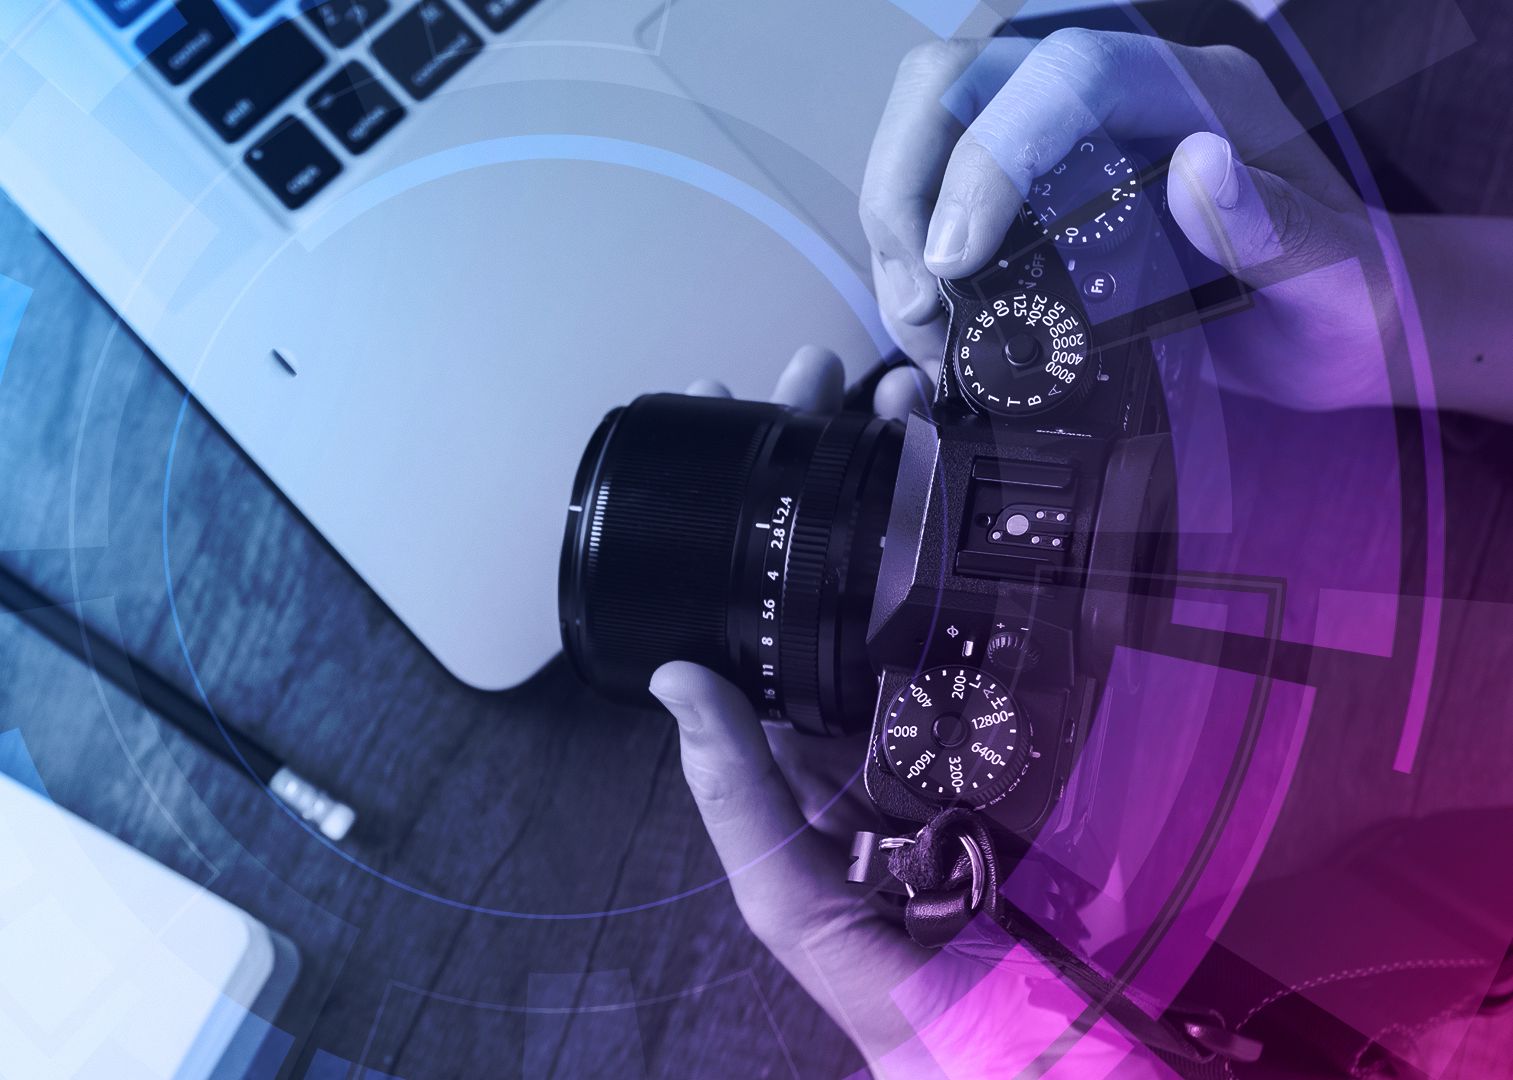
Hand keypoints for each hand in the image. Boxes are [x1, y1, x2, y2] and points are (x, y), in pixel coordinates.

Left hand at [671, 351, 1167, 1072]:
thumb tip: (676, 684)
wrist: (1072, 1054)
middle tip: (834, 371)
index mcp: (827, 760)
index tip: (741, 428)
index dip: (758, 522)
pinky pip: (1038, 614)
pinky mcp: (1069, 716)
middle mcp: (901, 722)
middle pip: (861, 570)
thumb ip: (745, 808)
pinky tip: (1010, 460)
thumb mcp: (810, 914)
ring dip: (928, 477)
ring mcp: (987, 710)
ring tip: (913, 387)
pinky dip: (1026, 536)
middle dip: (844, 467)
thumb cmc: (935, 1007)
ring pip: (946, 569)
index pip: (777, 619)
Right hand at [862, 29, 1395, 412]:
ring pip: (933, 123)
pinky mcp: (1034, 191)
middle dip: (907, 178)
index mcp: (1191, 94)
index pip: (1064, 74)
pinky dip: (909, 247)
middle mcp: (1116, 100)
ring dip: (896, 217)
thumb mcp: (1337, 276)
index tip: (957, 255)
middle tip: (916, 294)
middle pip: (965, 78)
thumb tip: (1200, 167)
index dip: (991, 152)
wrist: (1341, 326)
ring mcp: (1066, 141)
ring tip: (916, 320)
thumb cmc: (1347, 299)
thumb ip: (1277, 227)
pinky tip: (926, 317)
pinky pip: (940, 184)